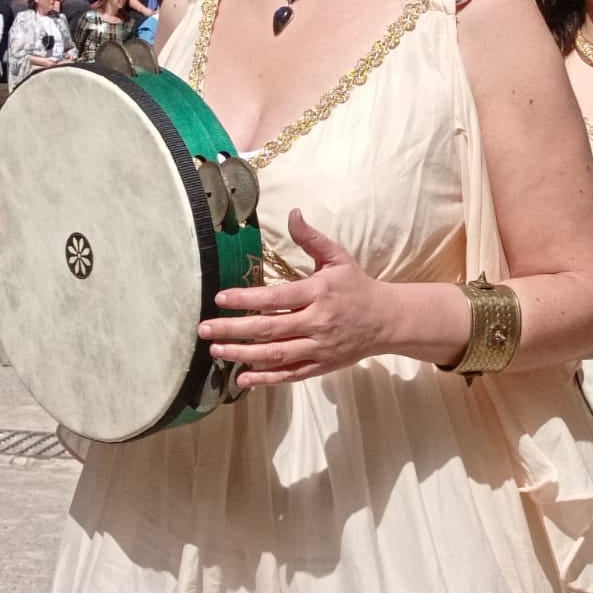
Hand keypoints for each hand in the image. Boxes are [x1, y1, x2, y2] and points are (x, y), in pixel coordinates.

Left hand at [199, 211, 389, 388]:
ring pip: (276, 354)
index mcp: (319, 292)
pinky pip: (290, 375)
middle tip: (204, 329)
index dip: (246, 299)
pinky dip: (266, 379)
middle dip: (234, 329)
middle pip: (269, 328)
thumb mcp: (338, 258)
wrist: (387, 320)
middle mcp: (318, 322)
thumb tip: (292, 213)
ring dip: (243, 354)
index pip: (276, 298)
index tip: (220, 299)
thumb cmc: (357, 286)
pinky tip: (242, 379)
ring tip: (216, 350)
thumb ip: (311, 239)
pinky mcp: (322, 366)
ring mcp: (319, 347)